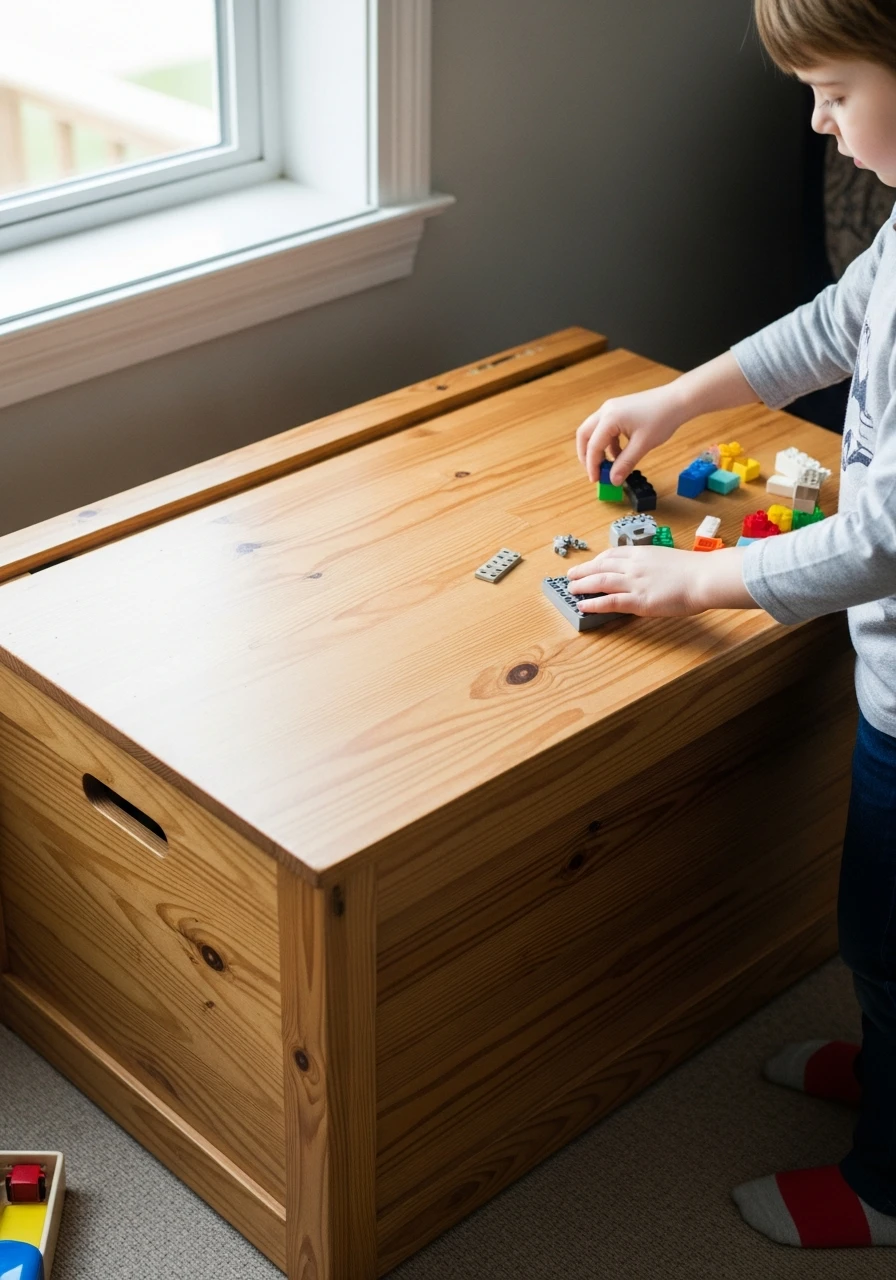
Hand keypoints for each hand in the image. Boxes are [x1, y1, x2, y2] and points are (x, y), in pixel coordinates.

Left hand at [566, 546, 755, 616]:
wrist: (704, 577)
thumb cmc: (695, 570)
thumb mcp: (669, 559)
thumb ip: (655, 565)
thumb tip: (650, 573)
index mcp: (643, 553)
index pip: (613, 554)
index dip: (598, 560)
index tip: (591, 564)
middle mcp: (634, 565)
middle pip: (601, 566)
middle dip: (584, 571)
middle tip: (571, 575)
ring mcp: (635, 582)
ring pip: (601, 581)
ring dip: (583, 585)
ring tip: (571, 589)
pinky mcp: (639, 600)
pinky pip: (610, 601)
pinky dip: (594, 603)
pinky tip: (583, 606)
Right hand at [576, 383, 684, 484]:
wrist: (677, 400)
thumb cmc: (662, 418)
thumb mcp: (642, 445)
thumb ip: (625, 463)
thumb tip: (613, 480)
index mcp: (610, 418)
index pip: (593, 446)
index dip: (592, 465)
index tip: (596, 480)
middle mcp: (606, 410)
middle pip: (584, 435)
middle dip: (586, 455)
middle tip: (594, 472)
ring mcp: (611, 408)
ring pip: (594, 431)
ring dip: (598, 449)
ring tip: (609, 465)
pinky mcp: (618, 409)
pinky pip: (605, 428)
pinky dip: (608, 443)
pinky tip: (620, 454)